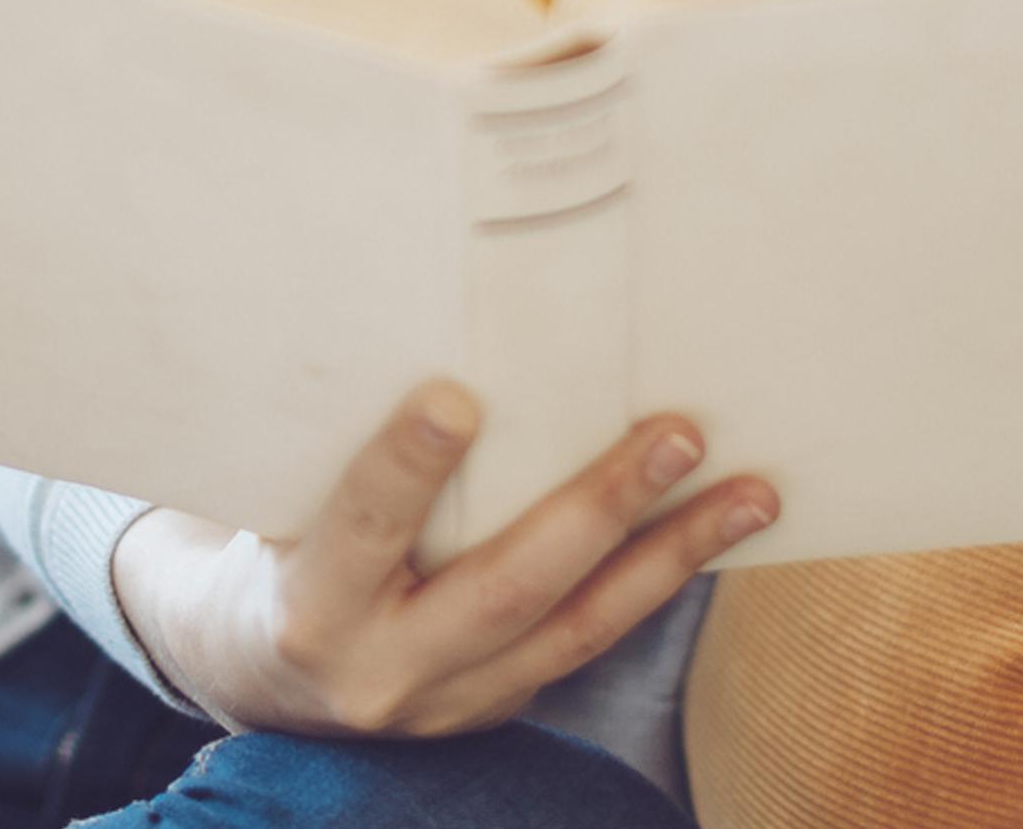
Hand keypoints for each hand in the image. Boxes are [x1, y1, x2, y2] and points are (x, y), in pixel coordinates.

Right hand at [108, 379, 778, 737]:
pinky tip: (716, 532)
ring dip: (673, 556)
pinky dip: (656, 584)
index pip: (358, 530)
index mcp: (309, 605)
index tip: (454, 400)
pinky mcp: (499, 707)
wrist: (269, 678)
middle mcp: (383, 669)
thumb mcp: (277, 505)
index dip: (404, 469)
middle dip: (599, 510)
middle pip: (503, 589)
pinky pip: (590, 643)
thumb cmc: (280, 549)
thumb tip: (416, 315)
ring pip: (578, 630)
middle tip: (680, 434)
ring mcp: (449, 703)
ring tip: (753, 494)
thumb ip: (337, 446)